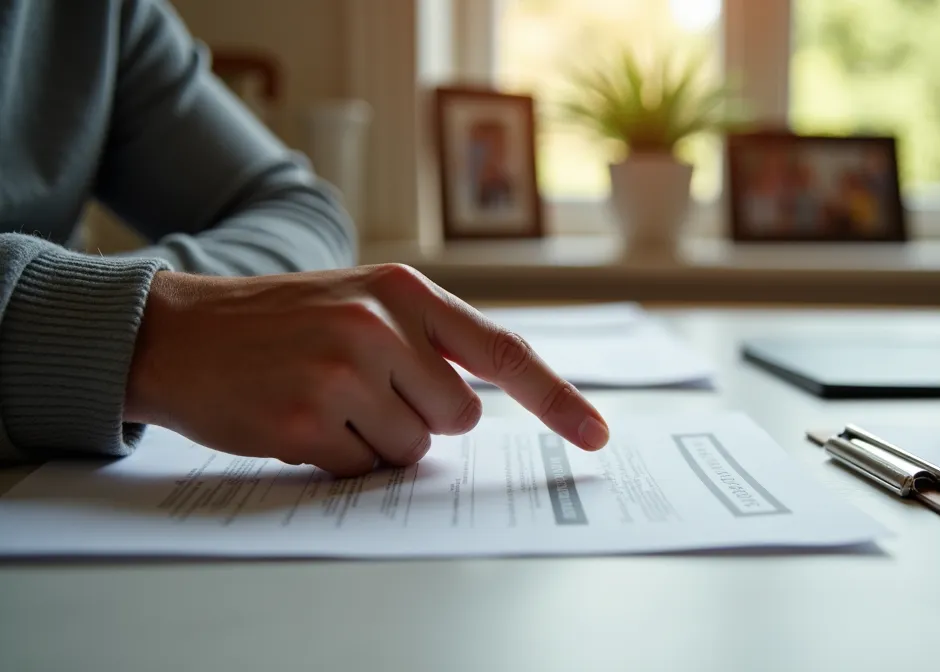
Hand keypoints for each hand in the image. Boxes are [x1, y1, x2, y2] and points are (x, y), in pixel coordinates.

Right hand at [126, 265, 609, 475]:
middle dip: (423, 419)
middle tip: (365, 391)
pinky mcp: (305, 422)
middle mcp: (379, 327)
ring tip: (325, 400)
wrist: (178, 330)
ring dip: (376, 441)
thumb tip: (478, 408)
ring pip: (411, 450)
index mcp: (404, 292)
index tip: (597, 434)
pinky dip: (337, 460)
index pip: (501, 352)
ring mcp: (342, 374)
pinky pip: (361, 471)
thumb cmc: (281, 321)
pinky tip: (299, 420)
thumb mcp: (361, 299)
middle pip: (459, 419)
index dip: (557, 398)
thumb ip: (425, 339)